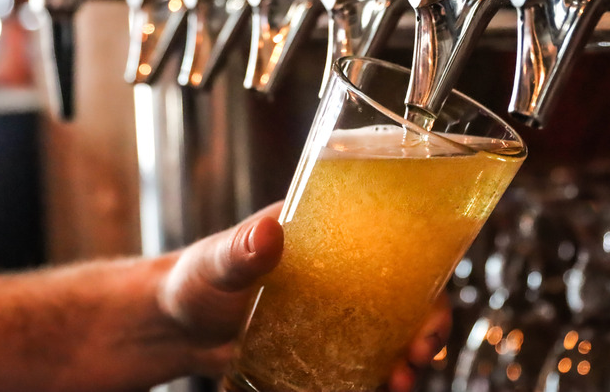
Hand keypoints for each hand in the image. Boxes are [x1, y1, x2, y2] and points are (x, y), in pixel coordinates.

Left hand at [159, 201, 451, 389]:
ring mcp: (335, 311)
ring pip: (390, 328)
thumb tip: (270, 232)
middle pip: (402, 289)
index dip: (421, 262)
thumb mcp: (218, 261)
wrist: (178, 326)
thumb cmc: (196, 279)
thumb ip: (242, 249)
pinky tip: (381, 386)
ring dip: (408, 353)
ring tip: (402, 378)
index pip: (385, 237)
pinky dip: (379, 373)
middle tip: (422, 349)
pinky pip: (363, 357)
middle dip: (426, 319)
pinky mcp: (324, 344)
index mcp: (324, 234)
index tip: (432, 291)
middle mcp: (340, 270)